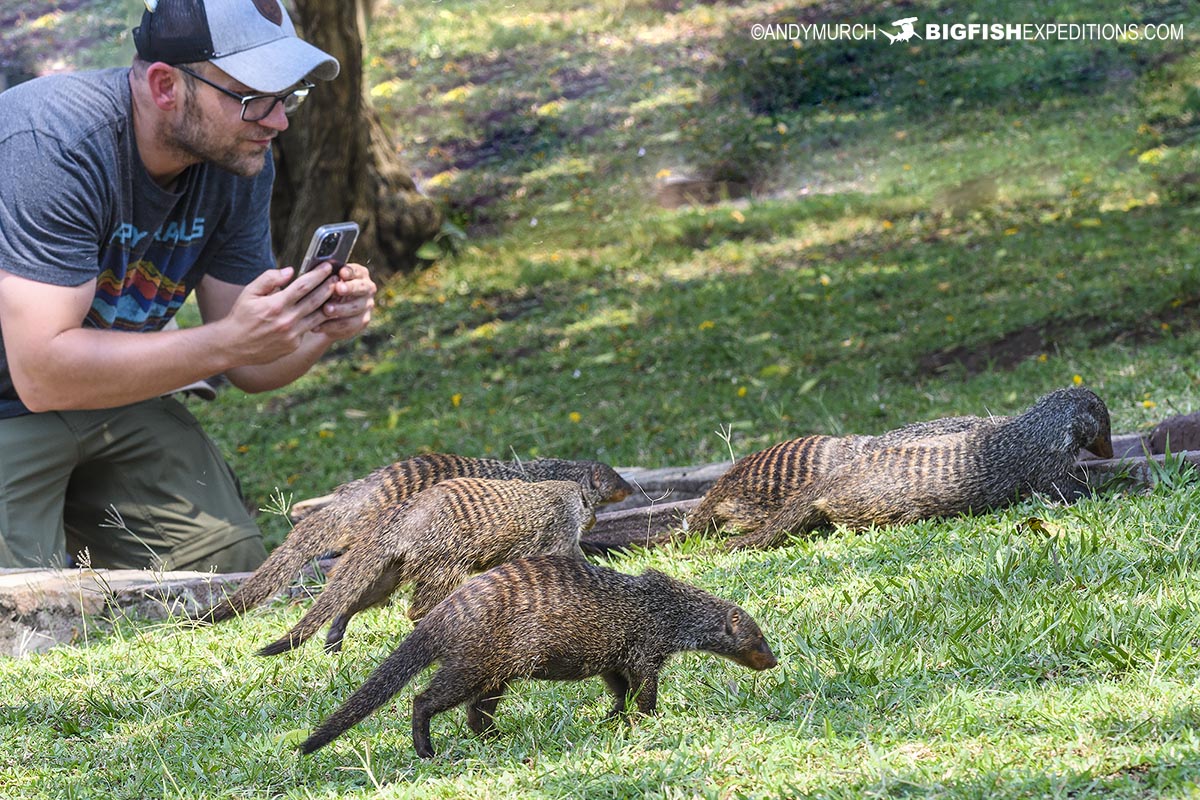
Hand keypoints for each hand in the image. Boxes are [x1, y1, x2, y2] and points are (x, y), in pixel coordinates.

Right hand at [218, 264, 335, 363]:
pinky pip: (309, 329)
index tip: (327, 266)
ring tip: (336, 293)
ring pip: (317, 317)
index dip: (317, 275)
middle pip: (315, 300)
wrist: (233, 346)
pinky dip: (317, 319)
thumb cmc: (241, 315)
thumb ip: (269, 279)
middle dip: (329, 287)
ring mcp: (292, 335)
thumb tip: (290, 271)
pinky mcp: (293, 345)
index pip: (303, 286)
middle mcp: (286, 321)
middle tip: (339, 278)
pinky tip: (324, 310)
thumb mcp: (249, 292)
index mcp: (275, 305)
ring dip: (329, 304)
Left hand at [314, 262, 375, 340]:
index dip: (350, 271)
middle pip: (361, 288)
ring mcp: (367, 305)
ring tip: (326, 309)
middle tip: (338, 288)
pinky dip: (333, 325)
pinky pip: (350, 324)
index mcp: (359, 273)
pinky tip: (320, 325)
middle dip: (350, 288)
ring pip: (355, 308)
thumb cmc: (325, 289)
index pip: (357, 270)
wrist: (328, 312)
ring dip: (340, 309)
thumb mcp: (325, 281)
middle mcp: (367, 288)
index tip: (341, 273)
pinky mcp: (363, 321)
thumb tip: (317, 270)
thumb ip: (325, 276)